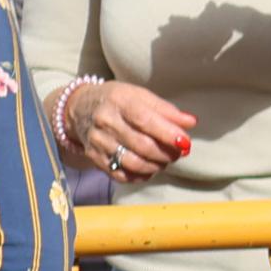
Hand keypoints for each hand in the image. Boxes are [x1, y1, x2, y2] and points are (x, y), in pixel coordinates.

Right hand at [76, 79, 196, 179]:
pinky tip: (150, 168)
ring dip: (156, 165)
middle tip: (179, 152)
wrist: (80, 108)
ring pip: (132, 163)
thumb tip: (190, 122)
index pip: (145, 120)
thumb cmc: (118, 100)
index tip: (185, 141)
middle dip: (167, 153)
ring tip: (165, 159)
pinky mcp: (94, 157)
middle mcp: (105, 122)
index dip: (167, 133)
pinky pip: (120, 174)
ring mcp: (98, 142)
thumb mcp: (140, 95)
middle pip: (142, 145)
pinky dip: (140, 176)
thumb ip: (166, 110)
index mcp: (119, 101)